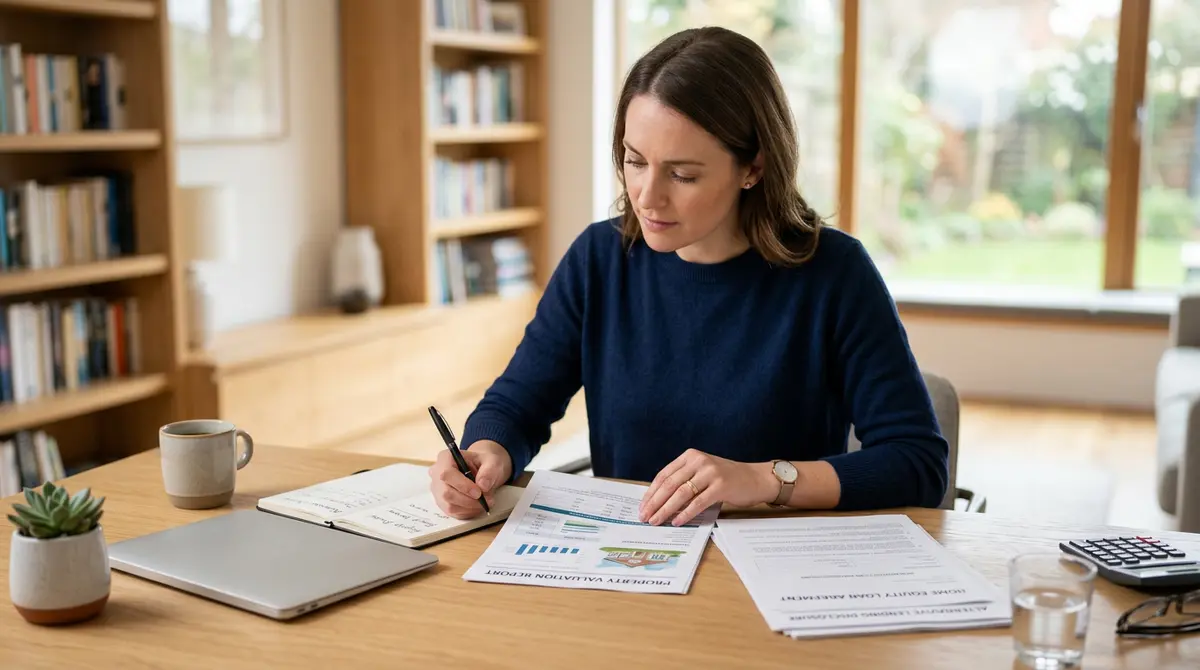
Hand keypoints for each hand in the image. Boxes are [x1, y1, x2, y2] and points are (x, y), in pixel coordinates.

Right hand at [429, 440, 512, 519]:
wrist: (483, 469)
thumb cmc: (484, 463)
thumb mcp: (492, 461)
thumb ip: (489, 471)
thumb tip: (483, 486)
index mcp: (446, 458)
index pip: (447, 474)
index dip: (462, 485)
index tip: (479, 493)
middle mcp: (437, 474)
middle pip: (446, 493)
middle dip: (469, 500)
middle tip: (487, 500)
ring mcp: (438, 490)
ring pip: (449, 506)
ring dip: (470, 508)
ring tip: (486, 502)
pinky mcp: (442, 502)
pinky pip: (453, 513)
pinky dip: (468, 512)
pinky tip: (478, 506)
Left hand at [638, 449, 776, 526]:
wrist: (756, 479)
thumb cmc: (727, 478)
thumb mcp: (702, 473)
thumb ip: (684, 481)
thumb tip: (658, 502)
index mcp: (690, 456)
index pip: (664, 475)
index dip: (651, 492)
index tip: (642, 507)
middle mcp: (698, 461)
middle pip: (669, 484)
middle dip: (654, 503)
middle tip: (644, 517)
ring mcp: (710, 472)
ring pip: (681, 494)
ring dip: (666, 510)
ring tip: (657, 521)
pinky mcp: (721, 486)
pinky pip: (698, 502)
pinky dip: (686, 513)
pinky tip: (677, 522)